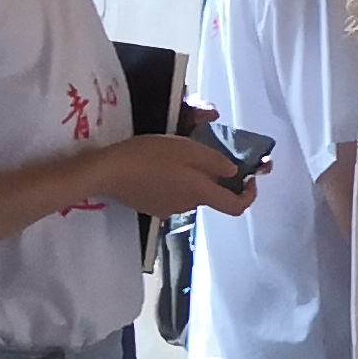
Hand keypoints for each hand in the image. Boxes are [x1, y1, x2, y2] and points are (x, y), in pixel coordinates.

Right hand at [92, 134, 254, 218]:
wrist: (107, 172)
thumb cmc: (150, 156)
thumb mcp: (188, 149)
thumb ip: (215, 162)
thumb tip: (234, 174)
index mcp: (200, 193)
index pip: (236, 207)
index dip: (249, 195)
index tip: (250, 178)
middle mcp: (187, 206)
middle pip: (212, 196)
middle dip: (216, 177)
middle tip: (208, 151)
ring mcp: (167, 209)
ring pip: (191, 193)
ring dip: (194, 177)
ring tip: (179, 153)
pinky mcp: (151, 206)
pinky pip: (173, 194)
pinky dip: (176, 181)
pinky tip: (161, 165)